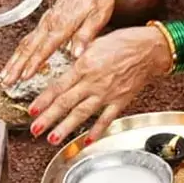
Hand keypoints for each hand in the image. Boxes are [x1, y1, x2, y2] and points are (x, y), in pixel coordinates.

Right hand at [0, 0, 114, 84]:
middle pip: (29, 47)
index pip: (46, 46)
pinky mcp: (44, 22)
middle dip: (16, 65)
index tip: (25, 76)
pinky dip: (19, 52)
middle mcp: (50, 23)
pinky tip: (15, 61)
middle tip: (6, 81)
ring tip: (4, 76)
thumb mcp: (98, 15)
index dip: (34, 62)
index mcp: (63, 24)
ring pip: (25, 43)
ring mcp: (45, 22)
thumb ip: (86, 34)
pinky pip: (28, 39)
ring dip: (14, 60)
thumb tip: (77, 53)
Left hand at [28, 26, 172, 144]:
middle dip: (48, 118)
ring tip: (52, 139)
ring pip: (82, 113)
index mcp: (85, 65)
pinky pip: (106, 119)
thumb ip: (78, 55)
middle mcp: (94, 82)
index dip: (44, 100)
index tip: (32, 110)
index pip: (59, 86)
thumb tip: (64, 63)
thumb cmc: (124, 41)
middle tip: (34, 130)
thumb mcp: (95, 41)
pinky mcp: (120, 101)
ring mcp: (107, 94)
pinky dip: (96, 131)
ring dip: (66, 128)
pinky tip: (86, 141)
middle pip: (66, 103)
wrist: (151, 49)